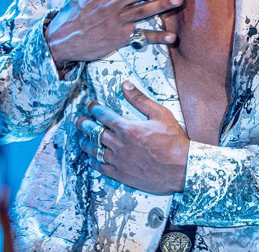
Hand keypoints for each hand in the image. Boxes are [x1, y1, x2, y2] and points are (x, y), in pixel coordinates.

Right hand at [45, 0, 182, 68]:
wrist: (61, 40)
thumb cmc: (73, 10)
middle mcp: (112, 2)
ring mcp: (117, 20)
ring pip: (143, 11)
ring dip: (162, 5)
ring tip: (179, 0)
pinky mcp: (119, 37)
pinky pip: (141, 37)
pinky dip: (156, 37)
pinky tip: (171, 38)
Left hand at [76, 80, 189, 194]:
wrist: (181, 168)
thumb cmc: (173, 139)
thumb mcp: (159, 113)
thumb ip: (139, 99)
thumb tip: (125, 84)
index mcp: (128, 128)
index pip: (104, 116)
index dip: (95, 109)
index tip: (91, 106)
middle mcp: (119, 145)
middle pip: (95, 133)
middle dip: (85, 125)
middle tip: (78, 120)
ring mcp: (119, 161)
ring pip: (96, 151)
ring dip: (87, 144)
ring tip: (81, 140)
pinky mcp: (122, 175)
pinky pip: (102, 168)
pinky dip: (95, 163)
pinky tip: (92, 160)